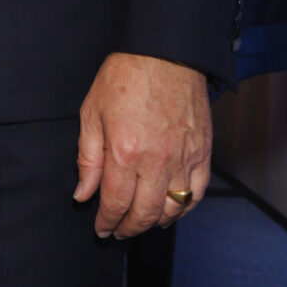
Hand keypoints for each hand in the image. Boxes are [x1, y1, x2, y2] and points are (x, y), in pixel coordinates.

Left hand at [76, 52, 211, 237]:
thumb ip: (88, 160)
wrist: (164, 55)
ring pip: (174, 208)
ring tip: (142, 223)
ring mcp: (184, 158)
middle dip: (129, 228)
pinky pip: (197, 193)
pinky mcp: (203, 153)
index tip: (102, 229)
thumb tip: (83, 194)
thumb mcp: (91, 115)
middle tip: (119, 231)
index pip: (115, 202)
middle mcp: (157, 161)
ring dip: (157, 222)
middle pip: (145, 213)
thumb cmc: (123, 79)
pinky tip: (172, 210)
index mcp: (125, 152)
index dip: (107, 221)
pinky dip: (185, 208)